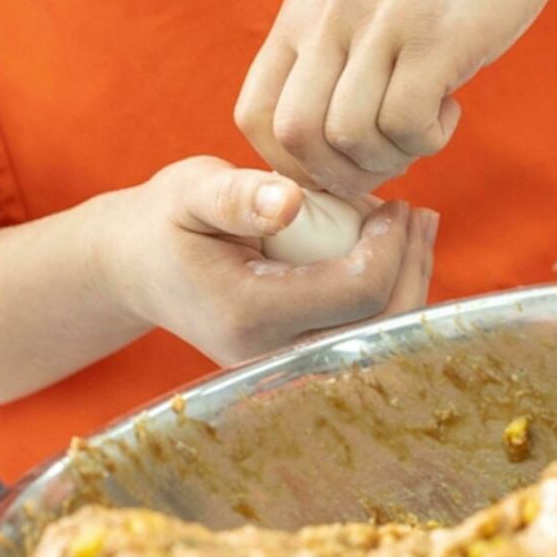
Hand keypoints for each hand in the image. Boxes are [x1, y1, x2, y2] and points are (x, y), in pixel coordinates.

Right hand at [99, 157, 437, 365]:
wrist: (137, 267)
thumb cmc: (166, 220)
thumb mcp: (189, 192)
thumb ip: (235, 196)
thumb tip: (290, 201)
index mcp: (249, 313)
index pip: (355, 292)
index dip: (390, 248)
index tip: (395, 204)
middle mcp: (270, 354)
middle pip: (380, 326)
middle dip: (411, 267)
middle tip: (419, 214)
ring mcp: (284, 365)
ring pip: (379, 338)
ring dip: (409, 283)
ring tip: (416, 227)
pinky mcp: (296, 359)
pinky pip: (361, 335)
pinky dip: (389, 296)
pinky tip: (397, 251)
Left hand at [235, 0, 556, 196]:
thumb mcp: (362, 7)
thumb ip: (329, 65)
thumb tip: (311, 157)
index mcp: (302, 12)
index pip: (254, 114)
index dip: (290, 164)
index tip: (337, 167)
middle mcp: (329, 14)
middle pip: (295, 136)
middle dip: (340, 174)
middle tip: (384, 160)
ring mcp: (380, 22)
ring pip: (350, 136)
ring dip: (391, 158)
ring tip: (422, 128)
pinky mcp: (435, 36)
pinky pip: (406, 124)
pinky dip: (428, 140)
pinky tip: (448, 110)